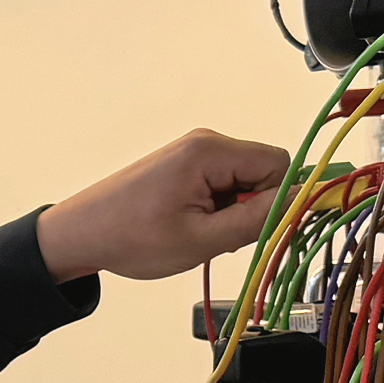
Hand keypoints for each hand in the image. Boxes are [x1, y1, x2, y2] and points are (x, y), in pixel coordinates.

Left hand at [34, 131, 290, 283]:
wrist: (80, 235)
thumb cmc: (130, 238)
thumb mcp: (202, 240)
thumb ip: (257, 221)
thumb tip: (303, 203)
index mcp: (210, 151)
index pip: (279, 164)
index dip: (277, 200)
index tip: (253, 229)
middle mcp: (205, 142)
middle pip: (263, 172)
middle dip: (252, 208)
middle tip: (217, 235)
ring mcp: (194, 152)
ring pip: (244, 182)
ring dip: (232, 213)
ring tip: (196, 232)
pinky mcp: (186, 165)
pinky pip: (224, 185)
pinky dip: (216, 210)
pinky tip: (189, 225)